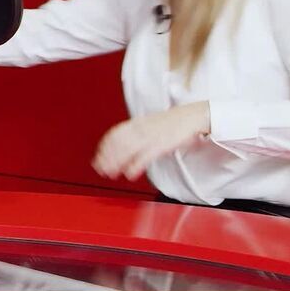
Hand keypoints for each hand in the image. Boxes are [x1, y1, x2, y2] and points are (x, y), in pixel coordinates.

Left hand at [92, 102, 210, 180]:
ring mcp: (151, 136)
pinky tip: (129, 174)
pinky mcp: (162, 144)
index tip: (97, 158)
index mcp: (137, 123)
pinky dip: (136, 165)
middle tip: (99, 169)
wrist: (192, 116)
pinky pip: (145, 156)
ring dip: (117, 162)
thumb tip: (123, 145)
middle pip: (118, 143)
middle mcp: (141, 128)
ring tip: (110, 173)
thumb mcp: (149, 124)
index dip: (104, 147)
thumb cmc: (172, 123)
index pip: (114, 134)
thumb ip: (136, 133)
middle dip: (107, 157)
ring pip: (128, 150)